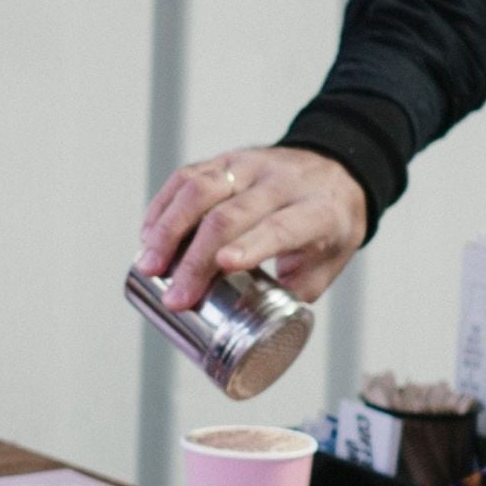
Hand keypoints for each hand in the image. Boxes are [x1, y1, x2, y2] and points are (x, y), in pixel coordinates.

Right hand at [135, 146, 366, 310]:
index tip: (222, 267)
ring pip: (201, 189)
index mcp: (316, 210)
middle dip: (196, 258)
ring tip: (149, 264)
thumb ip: (291, 294)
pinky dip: (163, 206)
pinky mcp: (227, 159)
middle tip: (176, 296)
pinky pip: (188, 176)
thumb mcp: (327, 265)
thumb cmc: (328, 224)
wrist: (337, 169)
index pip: (280, 225)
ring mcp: (251, 166)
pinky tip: (148, 234)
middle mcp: (282, 183)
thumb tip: (245, 327)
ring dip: (168, 229)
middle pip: (230, 215)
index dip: (251, 245)